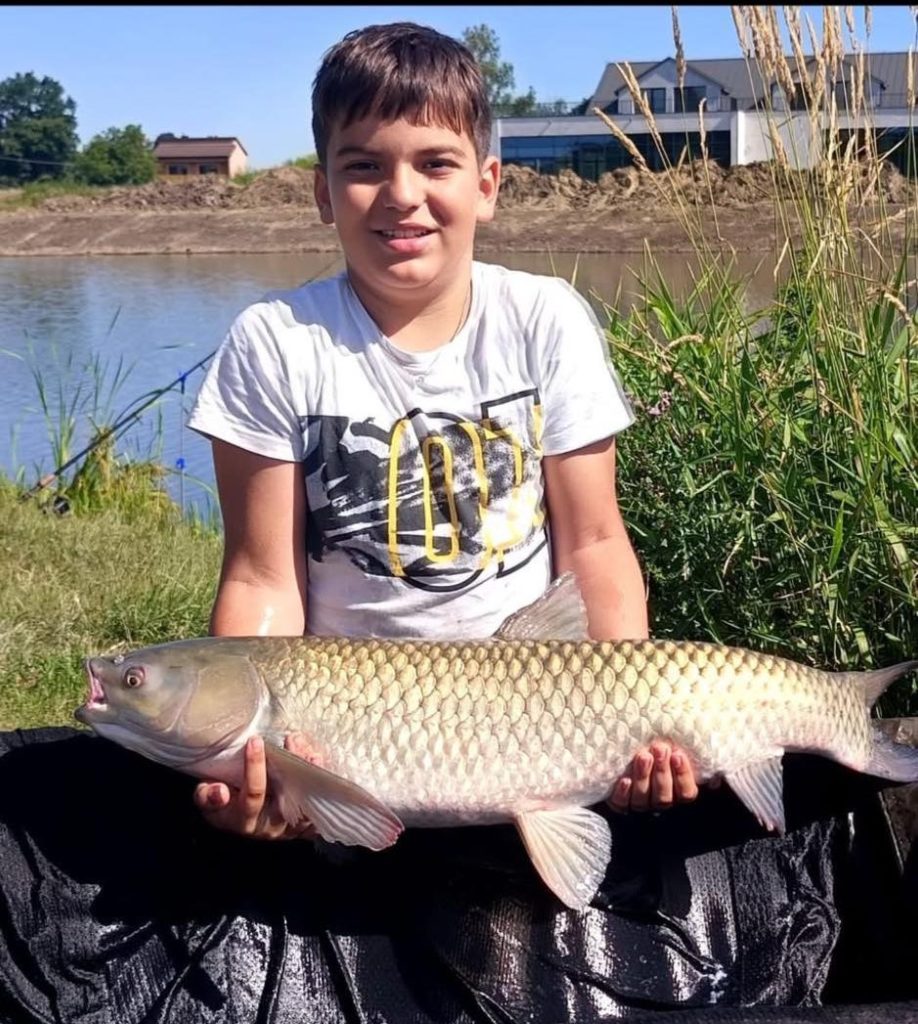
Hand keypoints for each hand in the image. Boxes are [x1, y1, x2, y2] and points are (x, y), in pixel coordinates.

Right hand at [193, 734, 317, 839]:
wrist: (241, 820)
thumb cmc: (224, 802)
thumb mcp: (208, 801)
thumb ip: (208, 796)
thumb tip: (218, 791)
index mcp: (243, 821)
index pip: (252, 796)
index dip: (254, 768)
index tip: (255, 740)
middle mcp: (270, 827)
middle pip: (286, 796)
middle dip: (292, 764)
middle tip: (292, 738)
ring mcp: (291, 827)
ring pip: (307, 798)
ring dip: (310, 771)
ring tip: (309, 747)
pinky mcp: (307, 823)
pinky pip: (319, 802)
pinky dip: (321, 781)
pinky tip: (318, 761)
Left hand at [607, 740, 702, 813]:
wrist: (630, 748)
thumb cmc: (659, 749)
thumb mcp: (680, 750)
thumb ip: (699, 758)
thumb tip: (715, 771)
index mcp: (678, 793)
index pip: (686, 793)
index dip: (683, 776)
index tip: (677, 755)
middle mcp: (660, 802)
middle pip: (664, 797)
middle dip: (662, 772)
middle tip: (660, 749)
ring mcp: (640, 804)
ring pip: (644, 800)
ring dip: (643, 778)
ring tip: (643, 756)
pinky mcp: (620, 803)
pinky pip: (622, 804)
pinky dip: (623, 794)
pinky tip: (625, 780)